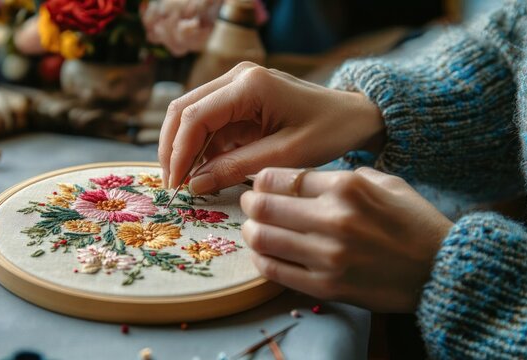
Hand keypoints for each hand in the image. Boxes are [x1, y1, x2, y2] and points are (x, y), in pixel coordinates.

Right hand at [158, 62, 383, 192]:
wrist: (355, 115)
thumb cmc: (328, 131)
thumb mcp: (284, 156)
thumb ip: (236, 167)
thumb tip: (194, 184)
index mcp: (249, 86)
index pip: (194, 117)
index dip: (178, 152)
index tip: (175, 185)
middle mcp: (237, 77)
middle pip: (183, 110)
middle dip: (173, 148)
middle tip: (171, 184)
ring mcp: (237, 85)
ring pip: (192, 116)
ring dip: (185, 148)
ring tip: (187, 183)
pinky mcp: (241, 99)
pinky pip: (210, 123)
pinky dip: (203, 148)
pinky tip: (205, 172)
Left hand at [240, 167, 452, 311]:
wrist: (442, 270)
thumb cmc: (414, 222)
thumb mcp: (386, 182)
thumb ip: (343, 175)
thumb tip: (304, 177)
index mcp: (347, 187)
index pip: (281, 177)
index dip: (261, 179)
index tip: (260, 183)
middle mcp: (334, 219)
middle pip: (264, 206)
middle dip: (249, 202)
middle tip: (250, 204)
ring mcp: (328, 256)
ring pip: (262, 238)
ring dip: (251, 231)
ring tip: (254, 228)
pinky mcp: (327, 286)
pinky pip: (275, 271)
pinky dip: (262, 259)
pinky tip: (265, 253)